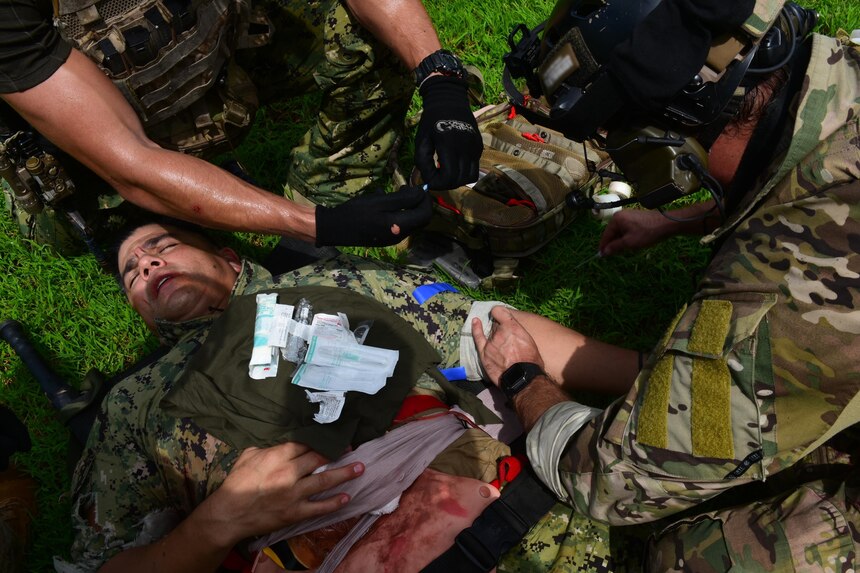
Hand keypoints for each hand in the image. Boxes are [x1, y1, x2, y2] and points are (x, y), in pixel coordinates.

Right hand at [203, 442, 363, 545]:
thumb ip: (268, 447)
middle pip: (318, 458)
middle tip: (351, 446)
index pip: (304, 443)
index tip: (333, 435)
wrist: (228, 515)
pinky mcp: (295, 512)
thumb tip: (282, 441)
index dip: (320, 439)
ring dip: (344, 474)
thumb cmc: (236, 483)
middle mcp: (288, 473)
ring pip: (324, 480)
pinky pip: (319, 507)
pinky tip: (346, 497)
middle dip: (337, 451)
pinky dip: (334, 502)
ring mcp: (293, 494)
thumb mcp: (248, 456)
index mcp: (276, 456)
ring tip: (360, 468)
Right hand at [315, 185, 431, 246]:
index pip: (425, 214)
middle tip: (407, 188)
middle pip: (420, 219)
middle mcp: (400, 236)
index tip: (419, 187)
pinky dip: (399, 212)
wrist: (334, 229)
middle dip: (419, 203)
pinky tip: (386, 202)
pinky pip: (400, 224)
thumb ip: (403, 199)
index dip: (426, 200)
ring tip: (398, 192)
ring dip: (409, 206)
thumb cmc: (356, 213)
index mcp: (399, 226)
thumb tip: (421, 193)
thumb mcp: (379, 201)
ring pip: (411, 221)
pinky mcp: (386, 238)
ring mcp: (393, 238)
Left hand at [415, 75, 482, 188]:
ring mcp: (475, 148)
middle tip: (436, 178)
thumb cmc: (431, 120)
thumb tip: (428, 181)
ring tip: (446, 173)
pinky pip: (474, 167)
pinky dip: (464, 171)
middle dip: (446, 184)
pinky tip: (454, 163)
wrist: (449, 100)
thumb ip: (422, 162)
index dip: (437, 184)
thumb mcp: (421, 140)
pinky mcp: (479, 147)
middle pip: (459, 180)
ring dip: (457, 180)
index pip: (448, 178)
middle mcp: (465, 148)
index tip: (429, 180)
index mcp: (449, 145)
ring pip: (470, 177)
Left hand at [471, 306, 543, 385]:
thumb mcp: (530, 341)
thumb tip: (514, 330)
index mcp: (512, 326)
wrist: (522, 378)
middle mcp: (499, 331)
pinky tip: (475, 322)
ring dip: (494, 336)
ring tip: (501, 345)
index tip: (502, 316)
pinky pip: (478, 337)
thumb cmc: (530, 361)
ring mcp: (490, 342)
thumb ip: (519, 332)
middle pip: (495, 325)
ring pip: (490, 333)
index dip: (500, 313)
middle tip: (507, 339)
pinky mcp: (484, 352)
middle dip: (500, 329)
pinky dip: (476, 328)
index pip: (499, 311)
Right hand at [598, 209, 672, 255]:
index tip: (601, 256)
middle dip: (613, 244)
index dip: (603, 246)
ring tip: (624, 250)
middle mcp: (621, 215)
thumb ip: (615, 247)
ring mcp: (629, 215)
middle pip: (612, 232)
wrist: (667, 224)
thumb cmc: (647, 233)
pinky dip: (627, 237)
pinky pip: (627, 229)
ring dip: (621, 241)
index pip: (606, 235)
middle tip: (613, 255)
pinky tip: (632, 243)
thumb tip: (604, 251)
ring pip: (620, 232)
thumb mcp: (629, 242)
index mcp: (616, 219)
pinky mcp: (636, 218)